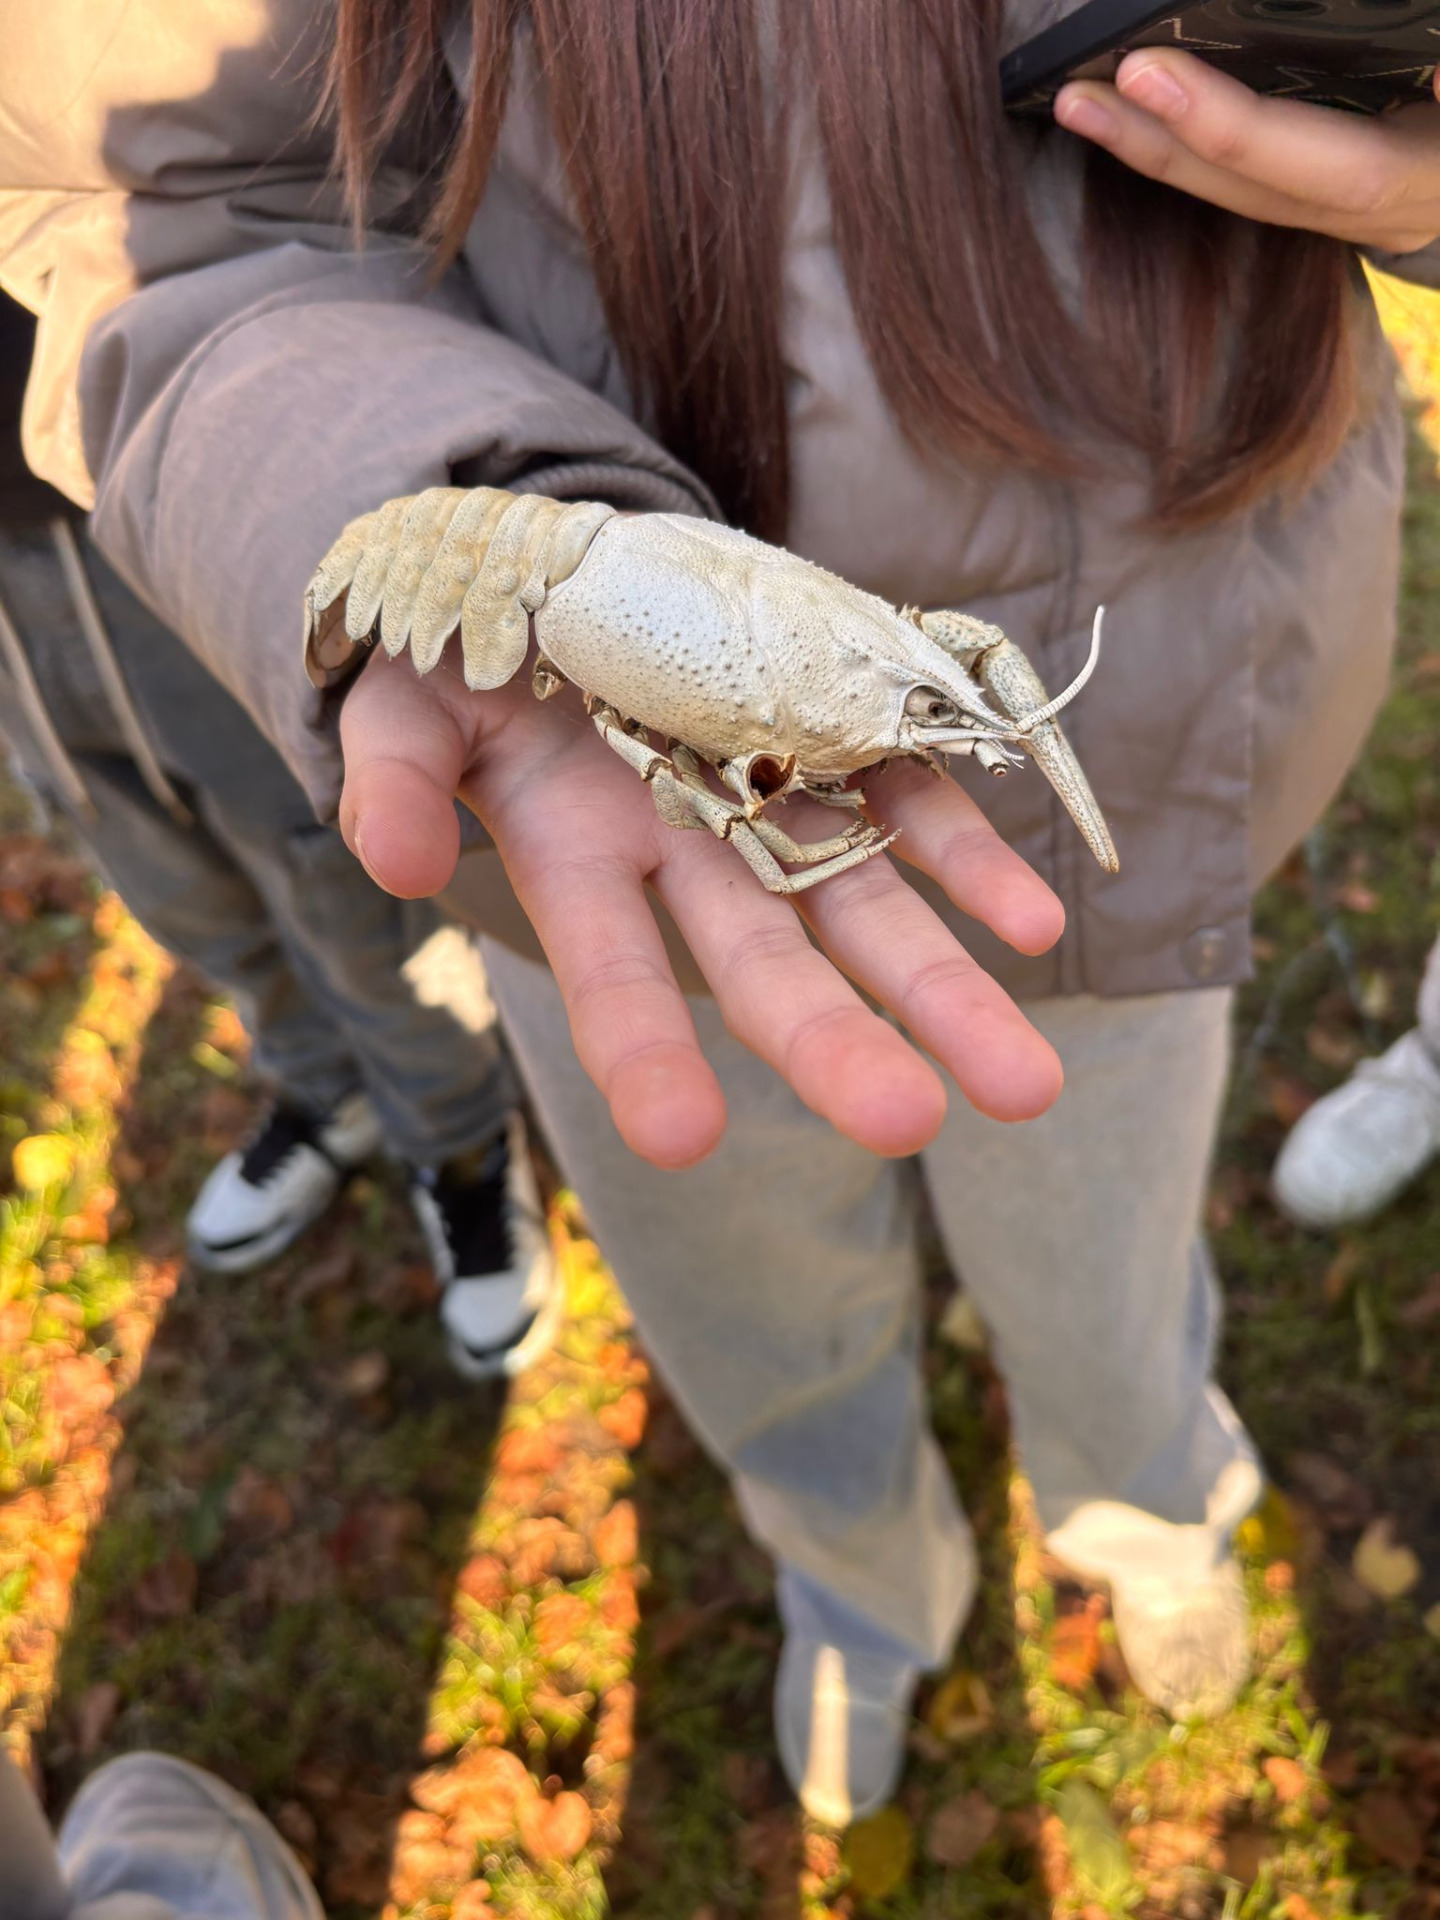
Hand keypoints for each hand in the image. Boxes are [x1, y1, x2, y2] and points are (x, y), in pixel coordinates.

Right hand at [338, 649, 1066, 1170]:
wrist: (552, 573)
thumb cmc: (460, 653)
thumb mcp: (404, 699)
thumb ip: (393, 772)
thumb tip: (392, 857)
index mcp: (579, 861)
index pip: (613, 972)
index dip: (640, 1050)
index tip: (678, 1142)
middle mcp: (689, 856)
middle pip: (768, 967)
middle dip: (832, 1044)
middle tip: (908, 1123)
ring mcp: (772, 799)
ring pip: (865, 908)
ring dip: (944, 988)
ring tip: (1026, 1085)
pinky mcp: (836, 734)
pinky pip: (913, 803)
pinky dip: (970, 861)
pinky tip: (1034, 926)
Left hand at [1055, 49, 1439, 252]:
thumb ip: (1421, 58)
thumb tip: (1396, 67)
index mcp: (1422, 179)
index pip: (1318, 163)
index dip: (1227, 124)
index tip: (1148, 68)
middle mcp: (1383, 204)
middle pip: (1255, 187)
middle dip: (1164, 143)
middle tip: (1080, 91)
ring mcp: (1355, 202)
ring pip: (1240, 188)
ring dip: (1154, 147)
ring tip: (1077, 101)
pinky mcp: (1334, 181)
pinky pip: (1249, 173)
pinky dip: (1189, 143)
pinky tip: (1130, 109)